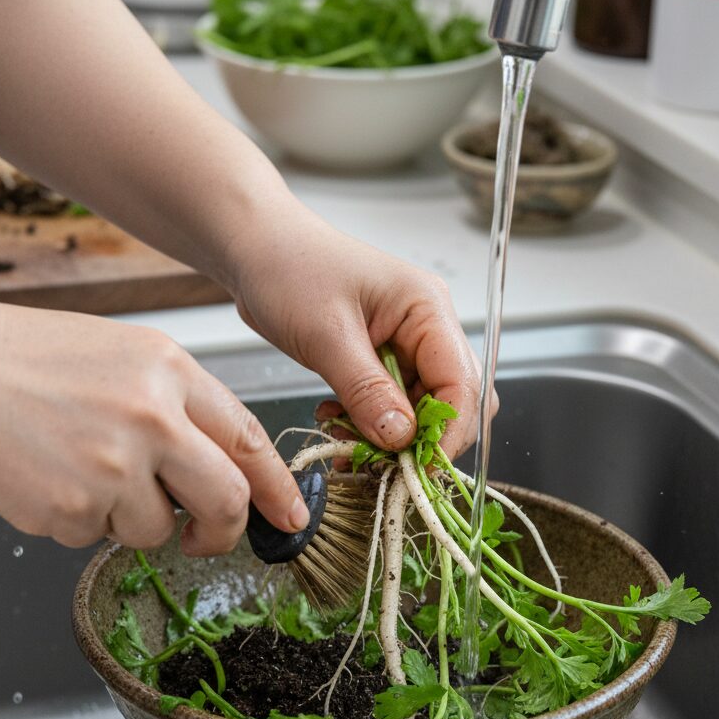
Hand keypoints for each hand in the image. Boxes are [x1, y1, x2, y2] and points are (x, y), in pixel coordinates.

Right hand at [0, 300, 307, 551]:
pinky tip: (48, 478)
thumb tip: (214, 461)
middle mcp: (152, 417)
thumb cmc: (19, 360)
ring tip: (81, 473)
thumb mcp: (118, 355)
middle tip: (206, 537)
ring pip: (157, 529)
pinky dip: (79, 522)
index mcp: (168, 371)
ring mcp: (113, 466)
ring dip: (129, 519)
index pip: (248, 437)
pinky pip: (96, 538)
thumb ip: (174, 404)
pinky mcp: (72, 508)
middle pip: (226, 498)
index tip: (289, 514)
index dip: (276, 485)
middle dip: (224, 530)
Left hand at [227, 204, 484, 459]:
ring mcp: (405, 345)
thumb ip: (366, 389)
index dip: (447, 433)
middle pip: (452, 401)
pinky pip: (389, 406)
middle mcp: (427, 328)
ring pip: (419, 411)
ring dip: (388, 436)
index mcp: (427, 309)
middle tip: (379, 463)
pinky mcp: (380, 360)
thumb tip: (401, 438)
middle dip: (420, 439)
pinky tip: (336, 423)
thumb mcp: (326, 334)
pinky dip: (368, 425)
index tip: (417, 468)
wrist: (256, 250)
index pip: (462, 383)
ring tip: (345, 440)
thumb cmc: (289, 269)